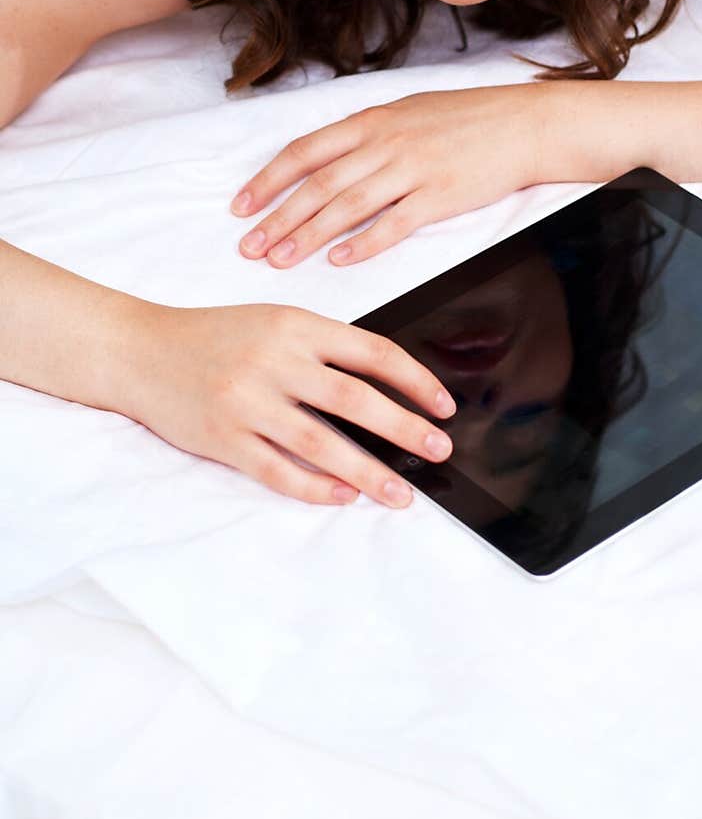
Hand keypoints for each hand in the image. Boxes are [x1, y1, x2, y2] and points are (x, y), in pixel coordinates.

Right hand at [121, 301, 458, 507]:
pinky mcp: (224, 439)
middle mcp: (274, 361)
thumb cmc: (215, 336)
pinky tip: (344, 496)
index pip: (372, 352)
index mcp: (295, 325)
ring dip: (369, 472)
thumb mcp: (274, 322)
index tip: (444, 405)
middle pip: (355, 400)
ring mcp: (248, 403)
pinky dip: (315, 487)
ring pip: (322, 444)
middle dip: (405, 428)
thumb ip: (322, 347)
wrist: (141, 351)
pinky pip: (279, 471)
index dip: (415, 380)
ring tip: (402, 492)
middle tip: (439, 449)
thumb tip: (387, 384)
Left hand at [230, 86, 543, 268]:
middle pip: (318, 184)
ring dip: (309, 235)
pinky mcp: (440, 196)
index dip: (268, 180)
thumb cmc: (463, 119)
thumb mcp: (405, 112)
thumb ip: (364, 135)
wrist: (521, 124)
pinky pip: (394, 224)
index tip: (241, 206)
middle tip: (249, 247)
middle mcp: (385, 144)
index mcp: (371, 121)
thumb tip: (324, 158)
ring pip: (347, 206)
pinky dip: (364, 244)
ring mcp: (412, 170)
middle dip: (278, 218)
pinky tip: (339, 260)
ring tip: (280, 260)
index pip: (305, 152)